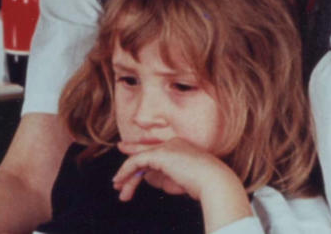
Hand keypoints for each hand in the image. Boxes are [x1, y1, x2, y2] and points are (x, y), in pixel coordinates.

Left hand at [112, 138, 252, 232]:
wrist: (213, 181)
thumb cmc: (200, 184)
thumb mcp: (178, 180)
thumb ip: (163, 176)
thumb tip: (147, 177)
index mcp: (180, 146)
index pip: (156, 148)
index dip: (141, 151)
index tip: (128, 153)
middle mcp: (172, 143)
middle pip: (145, 153)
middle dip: (129, 162)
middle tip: (117, 176)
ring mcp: (166, 147)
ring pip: (139, 160)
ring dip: (127, 176)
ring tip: (119, 188)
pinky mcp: (159, 154)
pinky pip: (136, 162)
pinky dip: (126, 172)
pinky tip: (120, 181)